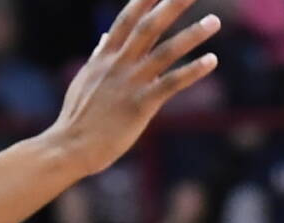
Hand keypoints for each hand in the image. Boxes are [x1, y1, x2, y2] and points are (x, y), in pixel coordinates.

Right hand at [48, 0, 223, 176]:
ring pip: (165, 52)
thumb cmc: (77, 118)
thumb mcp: (85, 80)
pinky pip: (171, 84)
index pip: (127, 18)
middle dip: (172, 4)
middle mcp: (119, 64)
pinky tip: (212, 60)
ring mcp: (130, 84)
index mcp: (105, 57)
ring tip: (214, 21)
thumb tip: (105, 37)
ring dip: (191, 35)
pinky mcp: (140, 106)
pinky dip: (192, 71)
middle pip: (149, 26)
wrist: (69, 147)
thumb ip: (99, 56)